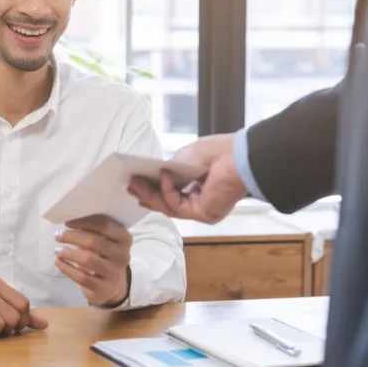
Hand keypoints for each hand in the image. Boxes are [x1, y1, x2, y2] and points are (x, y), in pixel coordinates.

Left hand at [54, 215, 131, 306]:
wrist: (113, 287)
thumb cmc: (105, 257)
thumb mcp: (106, 242)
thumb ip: (94, 230)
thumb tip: (70, 220)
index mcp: (125, 239)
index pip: (104, 225)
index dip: (84, 222)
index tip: (67, 222)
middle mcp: (123, 255)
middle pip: (94, 241)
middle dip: (72, 236)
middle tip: (58, 235)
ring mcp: (114, 273)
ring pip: (88, 259)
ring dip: (68, 252)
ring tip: (57, 250)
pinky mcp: (104, 289)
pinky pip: (82, 277)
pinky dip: (67, 268)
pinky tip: (58, 262)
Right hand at [127, 133, 247, 223]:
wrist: (238, 156)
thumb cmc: (217, 153)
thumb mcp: (184, 159)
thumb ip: (169, 171)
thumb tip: (153, 177)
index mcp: (198, 189)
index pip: (172, 195)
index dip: (152, 191)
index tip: (135, 185)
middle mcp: (200, 202)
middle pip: (167, 204)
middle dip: (147, 195)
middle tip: (130, 187)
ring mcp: (201, 210)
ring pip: (169, 208)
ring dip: (150, 195)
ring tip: (135, 183)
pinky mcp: (203, 213)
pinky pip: (177, 206)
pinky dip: (168, 190)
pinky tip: (164, 175)